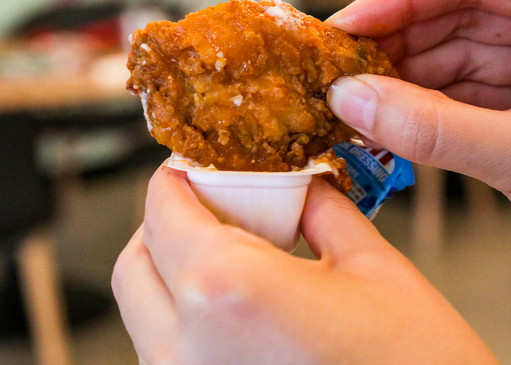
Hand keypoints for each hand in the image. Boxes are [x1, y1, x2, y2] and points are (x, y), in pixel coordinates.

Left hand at [113, 166, 496, 364]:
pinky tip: (243, 307)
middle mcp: (185, 347)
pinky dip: (188, 317)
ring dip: (176, 271)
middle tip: (217, 206)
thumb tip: (297, 184)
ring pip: (145, 311)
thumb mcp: (373, 267)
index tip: (200, 165)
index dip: (179, 176)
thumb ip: (320, 209)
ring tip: (237, 256)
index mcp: (225, 289)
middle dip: (168, 223)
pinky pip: (168, 351)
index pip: (162, 207)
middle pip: (136, 262)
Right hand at [327, 0, 510, 268]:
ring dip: (400, 83)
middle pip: (454, 15)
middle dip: (393, 47)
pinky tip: (384, 122)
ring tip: (351, 104)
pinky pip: (461, 94)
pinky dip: (421, 110)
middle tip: (337, 73)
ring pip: (452, 57)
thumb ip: (433, 128)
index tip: (345, 26)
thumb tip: (351, 100)